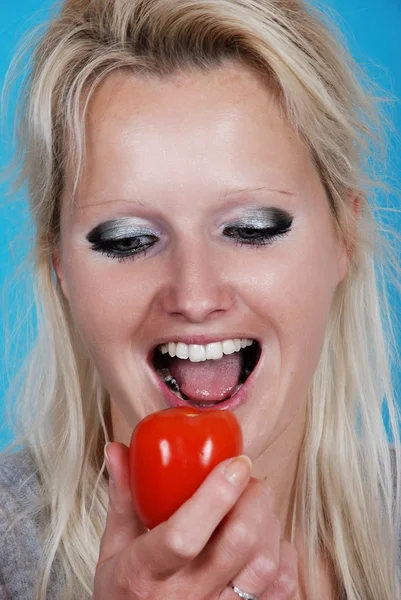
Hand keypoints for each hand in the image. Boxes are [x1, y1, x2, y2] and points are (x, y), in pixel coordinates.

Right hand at [93, 442, 298, 599]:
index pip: (183, 537)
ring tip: (257, 505)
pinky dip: (283, 557)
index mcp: (146, 572)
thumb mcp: (114, 547)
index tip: (235, 463)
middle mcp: (185, 595)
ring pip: (263, 565)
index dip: (215, 496)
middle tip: (250, 477)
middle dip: (254, 499)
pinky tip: (268, 538)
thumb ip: (122, 496)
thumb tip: (116, 448)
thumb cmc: (125, 591)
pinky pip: (280, 589)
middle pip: (237, 544)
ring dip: (269, 524)